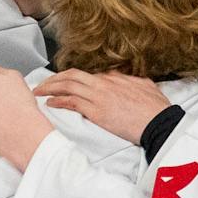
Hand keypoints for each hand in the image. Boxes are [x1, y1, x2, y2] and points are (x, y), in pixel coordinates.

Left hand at [35, 69, 170, 144]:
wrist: (159, 122)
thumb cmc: (156, 109)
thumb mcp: (146, 87)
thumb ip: (133, 82)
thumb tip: (128, 81)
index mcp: (116, 78)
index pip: (88, 75)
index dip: (72, 78)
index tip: (64, 83)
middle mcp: (104, 83)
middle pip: (72, 75)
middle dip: (54, 78)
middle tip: (43, 84)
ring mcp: (99, 96)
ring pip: (68, 85)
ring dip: (50, 87)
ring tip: (39, 91)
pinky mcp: (96, 111)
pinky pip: (71, 102)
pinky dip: (58, 101)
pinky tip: (49, 103)